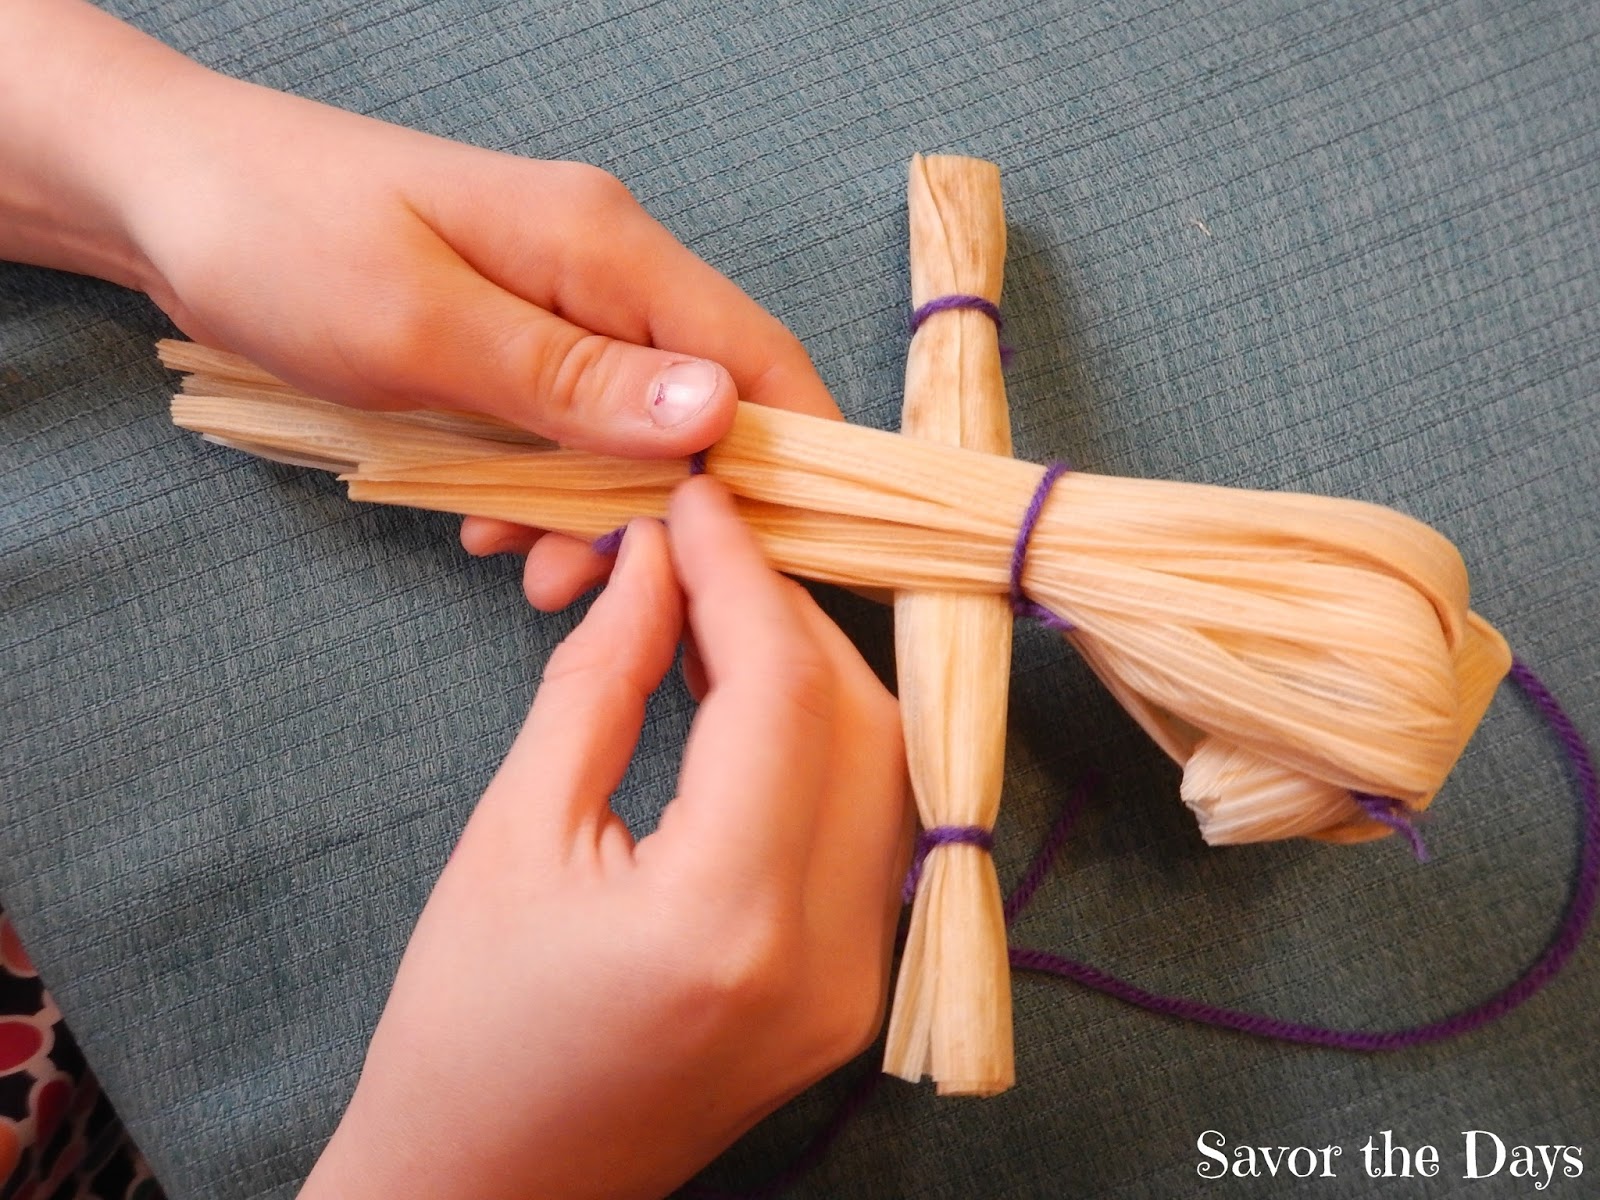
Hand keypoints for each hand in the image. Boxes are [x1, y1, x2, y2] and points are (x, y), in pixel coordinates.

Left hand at [2, 0, 838, 604]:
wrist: (165, 192)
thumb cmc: (281, 239)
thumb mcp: (424, 326)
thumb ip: (575, 379)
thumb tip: (720, 414)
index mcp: (604, 249)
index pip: (756, 355)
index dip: (798, 456)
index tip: (801, 555)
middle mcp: (600, 272)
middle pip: (699, 408)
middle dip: (667, 511)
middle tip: (594, 586)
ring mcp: (556, 307)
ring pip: (627, 434)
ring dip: (589, 514)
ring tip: (522, 572)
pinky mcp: (510, 340)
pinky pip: (561, 431)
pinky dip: (538, 490)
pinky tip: (483, 527)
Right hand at [300, 479, 909, 1199]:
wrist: (490, 1188)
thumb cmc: (465, 1025)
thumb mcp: (514, 833)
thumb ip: (602, 680)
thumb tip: (657, 562)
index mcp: (726, 919)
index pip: (781, 692)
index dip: (741, 574)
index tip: (696, 499)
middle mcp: (825, 959)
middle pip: (860, 721)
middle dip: (788, 614)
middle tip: (703, 554)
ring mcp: (858, 988)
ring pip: (886, 769)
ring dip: (816, 674)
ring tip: (720, 618)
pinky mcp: (856, 997)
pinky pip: (873, 831)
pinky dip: (824, 747)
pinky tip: (752, 706)